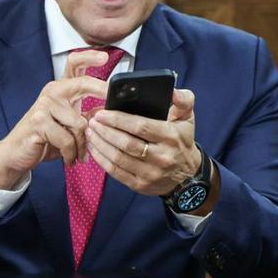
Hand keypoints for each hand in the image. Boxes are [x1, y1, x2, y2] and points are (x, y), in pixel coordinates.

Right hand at [0, 50, 109, 188]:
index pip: (75, 64)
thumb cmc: (46, 139)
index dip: (90, 57)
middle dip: (102, 90)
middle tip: (113, 104)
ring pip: (80, 123)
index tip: (105, 57)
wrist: (17, 153)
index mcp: (62, 89)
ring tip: (80, 155)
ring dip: (83, 145)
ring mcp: (44, 105)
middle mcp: (53, 92)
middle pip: (83, 83)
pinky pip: (68, 139)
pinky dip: (71, 153)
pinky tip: (69, 159)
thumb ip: (88, 115)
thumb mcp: (71, 126)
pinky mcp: (39, 122)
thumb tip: (111, 109)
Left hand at [85, 88, 201, 197]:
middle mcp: (161, 157)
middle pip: (126, 143)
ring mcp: (150, 173)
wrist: (187, 175)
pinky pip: (116, 172)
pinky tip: (94, 148)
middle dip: (105, 131)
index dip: (118, 120)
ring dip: (100, 144)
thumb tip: (172, 92)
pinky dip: (101, 159)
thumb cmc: (181, 141)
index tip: (102, 113)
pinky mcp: (140, 185)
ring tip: (90, 132)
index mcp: (170, 137)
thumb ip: (183, 100)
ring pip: (118, 158)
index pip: (140, 126)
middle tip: (92, 121)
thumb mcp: (188, 118)